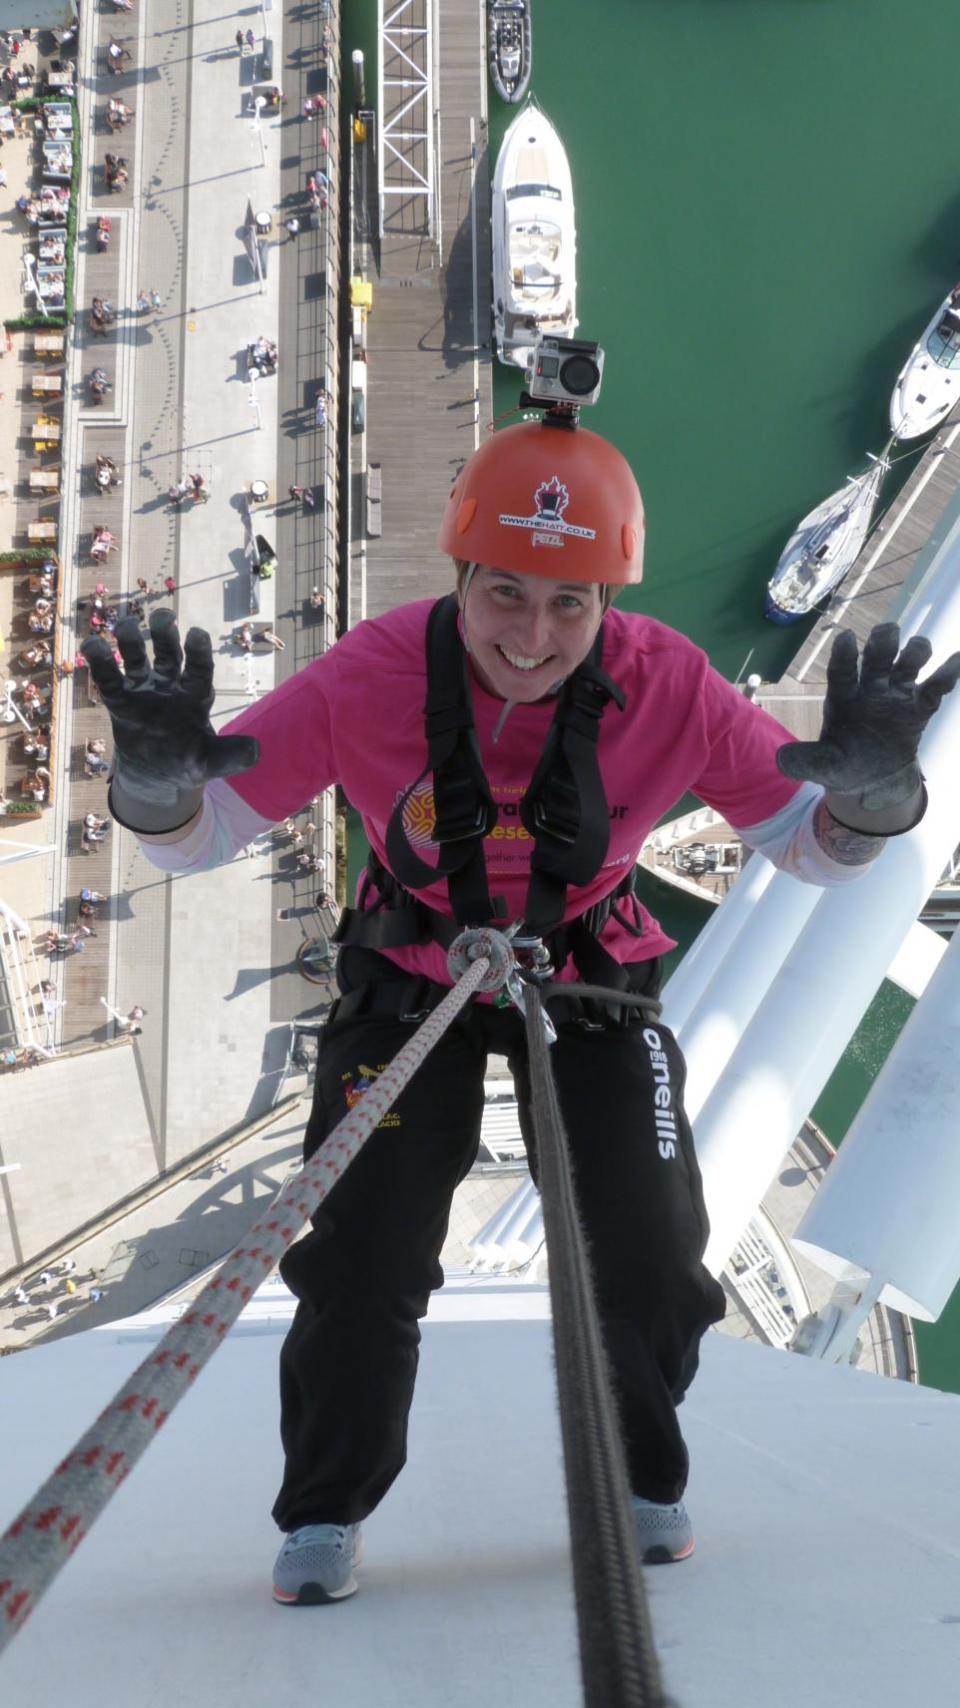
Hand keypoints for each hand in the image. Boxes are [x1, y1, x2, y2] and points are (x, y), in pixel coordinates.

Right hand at [82, 610, 259, 829]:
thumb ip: (231, 755)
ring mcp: (144, 690)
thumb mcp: (211, 762)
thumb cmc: (189, 762)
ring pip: (137, 660)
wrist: (158, 775)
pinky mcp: (121, 701)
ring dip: (131, 641)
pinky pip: (109, 679)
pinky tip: (92, 644)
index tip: (196, 633)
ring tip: (125, 626)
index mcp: (196, 695)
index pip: (199, 669)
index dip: (198, 652)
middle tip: (161, 616)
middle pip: (169, 656)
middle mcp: (171, 686)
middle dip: (165, 636)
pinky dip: (101, 663)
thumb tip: (257, 750)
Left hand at [776, 623, 959, 805]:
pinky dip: (946, 675)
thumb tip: (780, 760)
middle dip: (882, 643)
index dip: (844, 655)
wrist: (870, 779)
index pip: (842, 671)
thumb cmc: (842, 763)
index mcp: (842, 697)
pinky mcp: (918, 708)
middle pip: (877, 659)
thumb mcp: (823, 766)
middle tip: (888, 631)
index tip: (846, 637)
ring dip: (914, 653)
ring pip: (907, 665)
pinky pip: (934, 688)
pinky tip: (956, 661)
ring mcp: (895, 695)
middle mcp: (869, 688)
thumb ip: (805, 761)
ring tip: (919, 648)